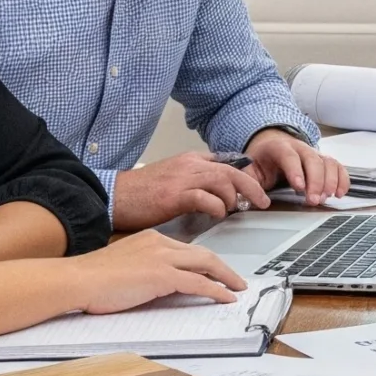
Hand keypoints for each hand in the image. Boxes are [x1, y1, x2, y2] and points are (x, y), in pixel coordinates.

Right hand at [66, 230, 247, 312]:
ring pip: (206, 263)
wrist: (77, 279)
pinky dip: (216, 290)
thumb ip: (142, 270)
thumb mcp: (123, 267)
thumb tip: (155, 285)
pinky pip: (198, 282)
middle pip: (202, 253)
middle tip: (235, 279)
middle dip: (222, 267)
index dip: (204, 261)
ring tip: (237, 289)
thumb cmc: (91, 278)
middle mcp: (159, 243)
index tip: (213, 270)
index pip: (186, 249)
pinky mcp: (162, 276)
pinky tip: (226, 298)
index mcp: (149, 239)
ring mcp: (162, 258)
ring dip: (226, 277)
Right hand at [112, 150, 272, 227]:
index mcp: (189, 160)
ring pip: (224, 181)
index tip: (253, 188)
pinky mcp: (175, 196)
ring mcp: (182, 179)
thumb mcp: (170, 180)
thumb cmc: (138, 194)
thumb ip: (193, 183)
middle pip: (231, 170)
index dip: (243, 174)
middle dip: (251, 186)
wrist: (112, 197)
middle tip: (263, 202)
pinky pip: (206, 198)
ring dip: (234, 198)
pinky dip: (217, 207)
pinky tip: (217, 215)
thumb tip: (213, 195)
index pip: (225, 161)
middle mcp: (189, 165)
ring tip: (234, 210)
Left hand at [243, 127, 347, 204]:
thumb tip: (255, 199)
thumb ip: (249, 181)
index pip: (289, 156)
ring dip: (330, 181)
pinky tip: (340, 193)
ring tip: (325, 198)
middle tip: (313, 200)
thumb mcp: (249, 168)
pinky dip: (342, 179)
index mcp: (278, 147)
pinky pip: (338, 167)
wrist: (271, 145)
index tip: (299, 187)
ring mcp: (314, 153)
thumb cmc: (261, 160)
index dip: (295, 170)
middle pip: (313, 160)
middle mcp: (300, 148)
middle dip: (316, 181)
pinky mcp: (324, 161)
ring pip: (328, 162)